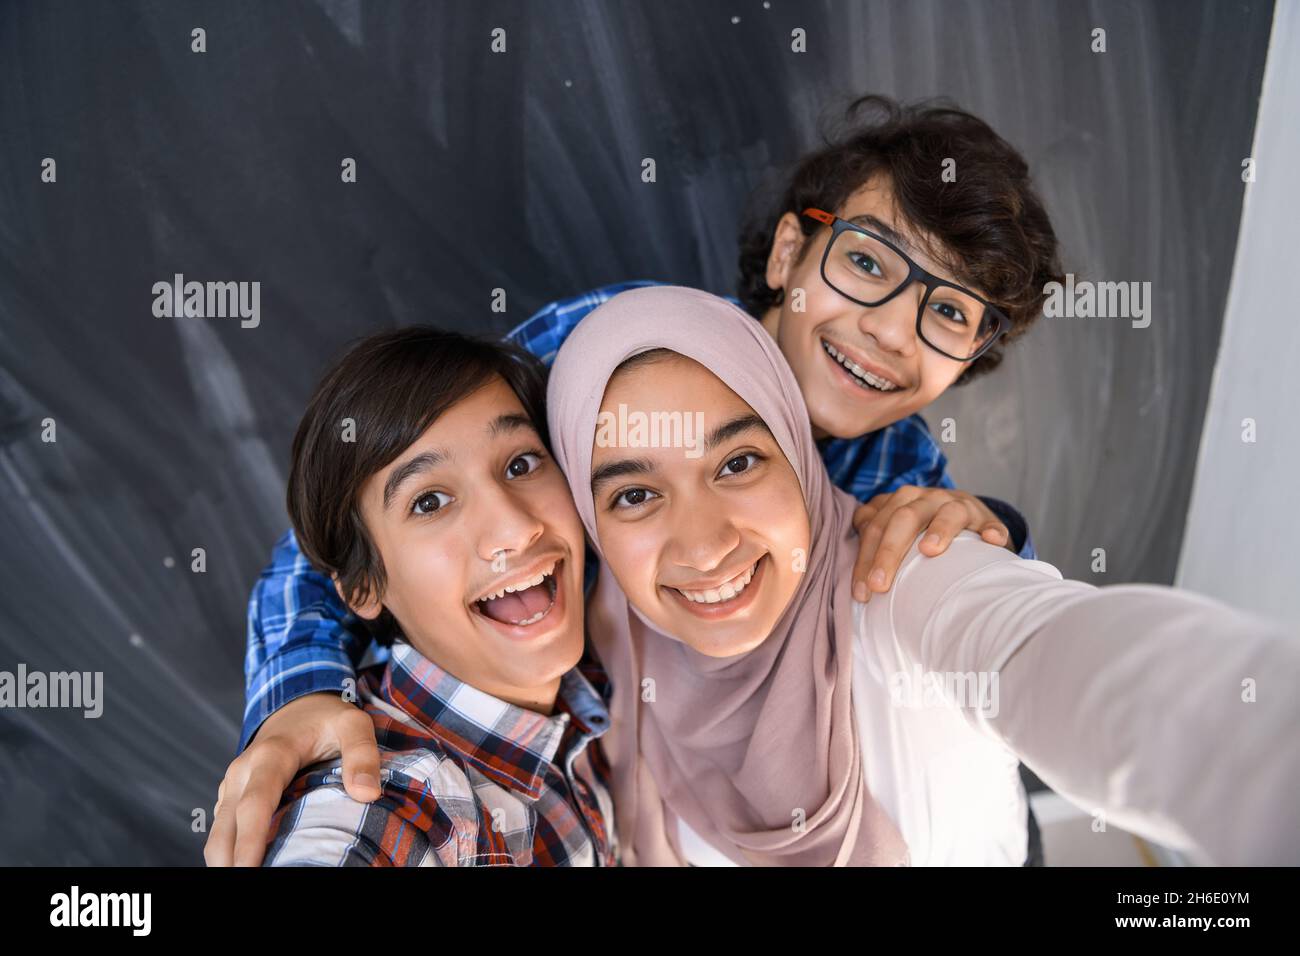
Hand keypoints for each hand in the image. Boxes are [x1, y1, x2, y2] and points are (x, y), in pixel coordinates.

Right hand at [204, 690, 380, 866]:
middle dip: (231, 862)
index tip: (249, 870)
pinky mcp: (230, 795)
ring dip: (226, 860)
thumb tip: (367, 794)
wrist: (299, 703)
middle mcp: (242, 771)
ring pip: (218, 833)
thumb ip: (363, 754)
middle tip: (245, 886)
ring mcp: (232, 784)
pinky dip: (229, 852)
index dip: (250, 841)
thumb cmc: (328, 718)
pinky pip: (223, 830)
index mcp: (270, 755)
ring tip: (247, 877)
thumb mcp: (354, 724)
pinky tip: (249, 866)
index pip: (255, 804)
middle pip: (227, 827)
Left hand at [851, 486, 1010, 600]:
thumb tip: (853, 564)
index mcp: (901, 500)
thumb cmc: (923, 531)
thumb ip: (873, 533)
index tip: (861, 593)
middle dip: (888, 552)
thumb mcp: (896, 528)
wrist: (967, 519)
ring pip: (947, 513)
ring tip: (929, 551)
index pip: (876, 526)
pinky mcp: (986, 518)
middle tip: (879, 586)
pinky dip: (991, 530)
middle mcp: (928, 498)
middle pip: (904, 519)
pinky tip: (991, 541)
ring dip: (939, 530)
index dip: (864, 558)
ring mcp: (959, 505)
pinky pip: (990, 523)